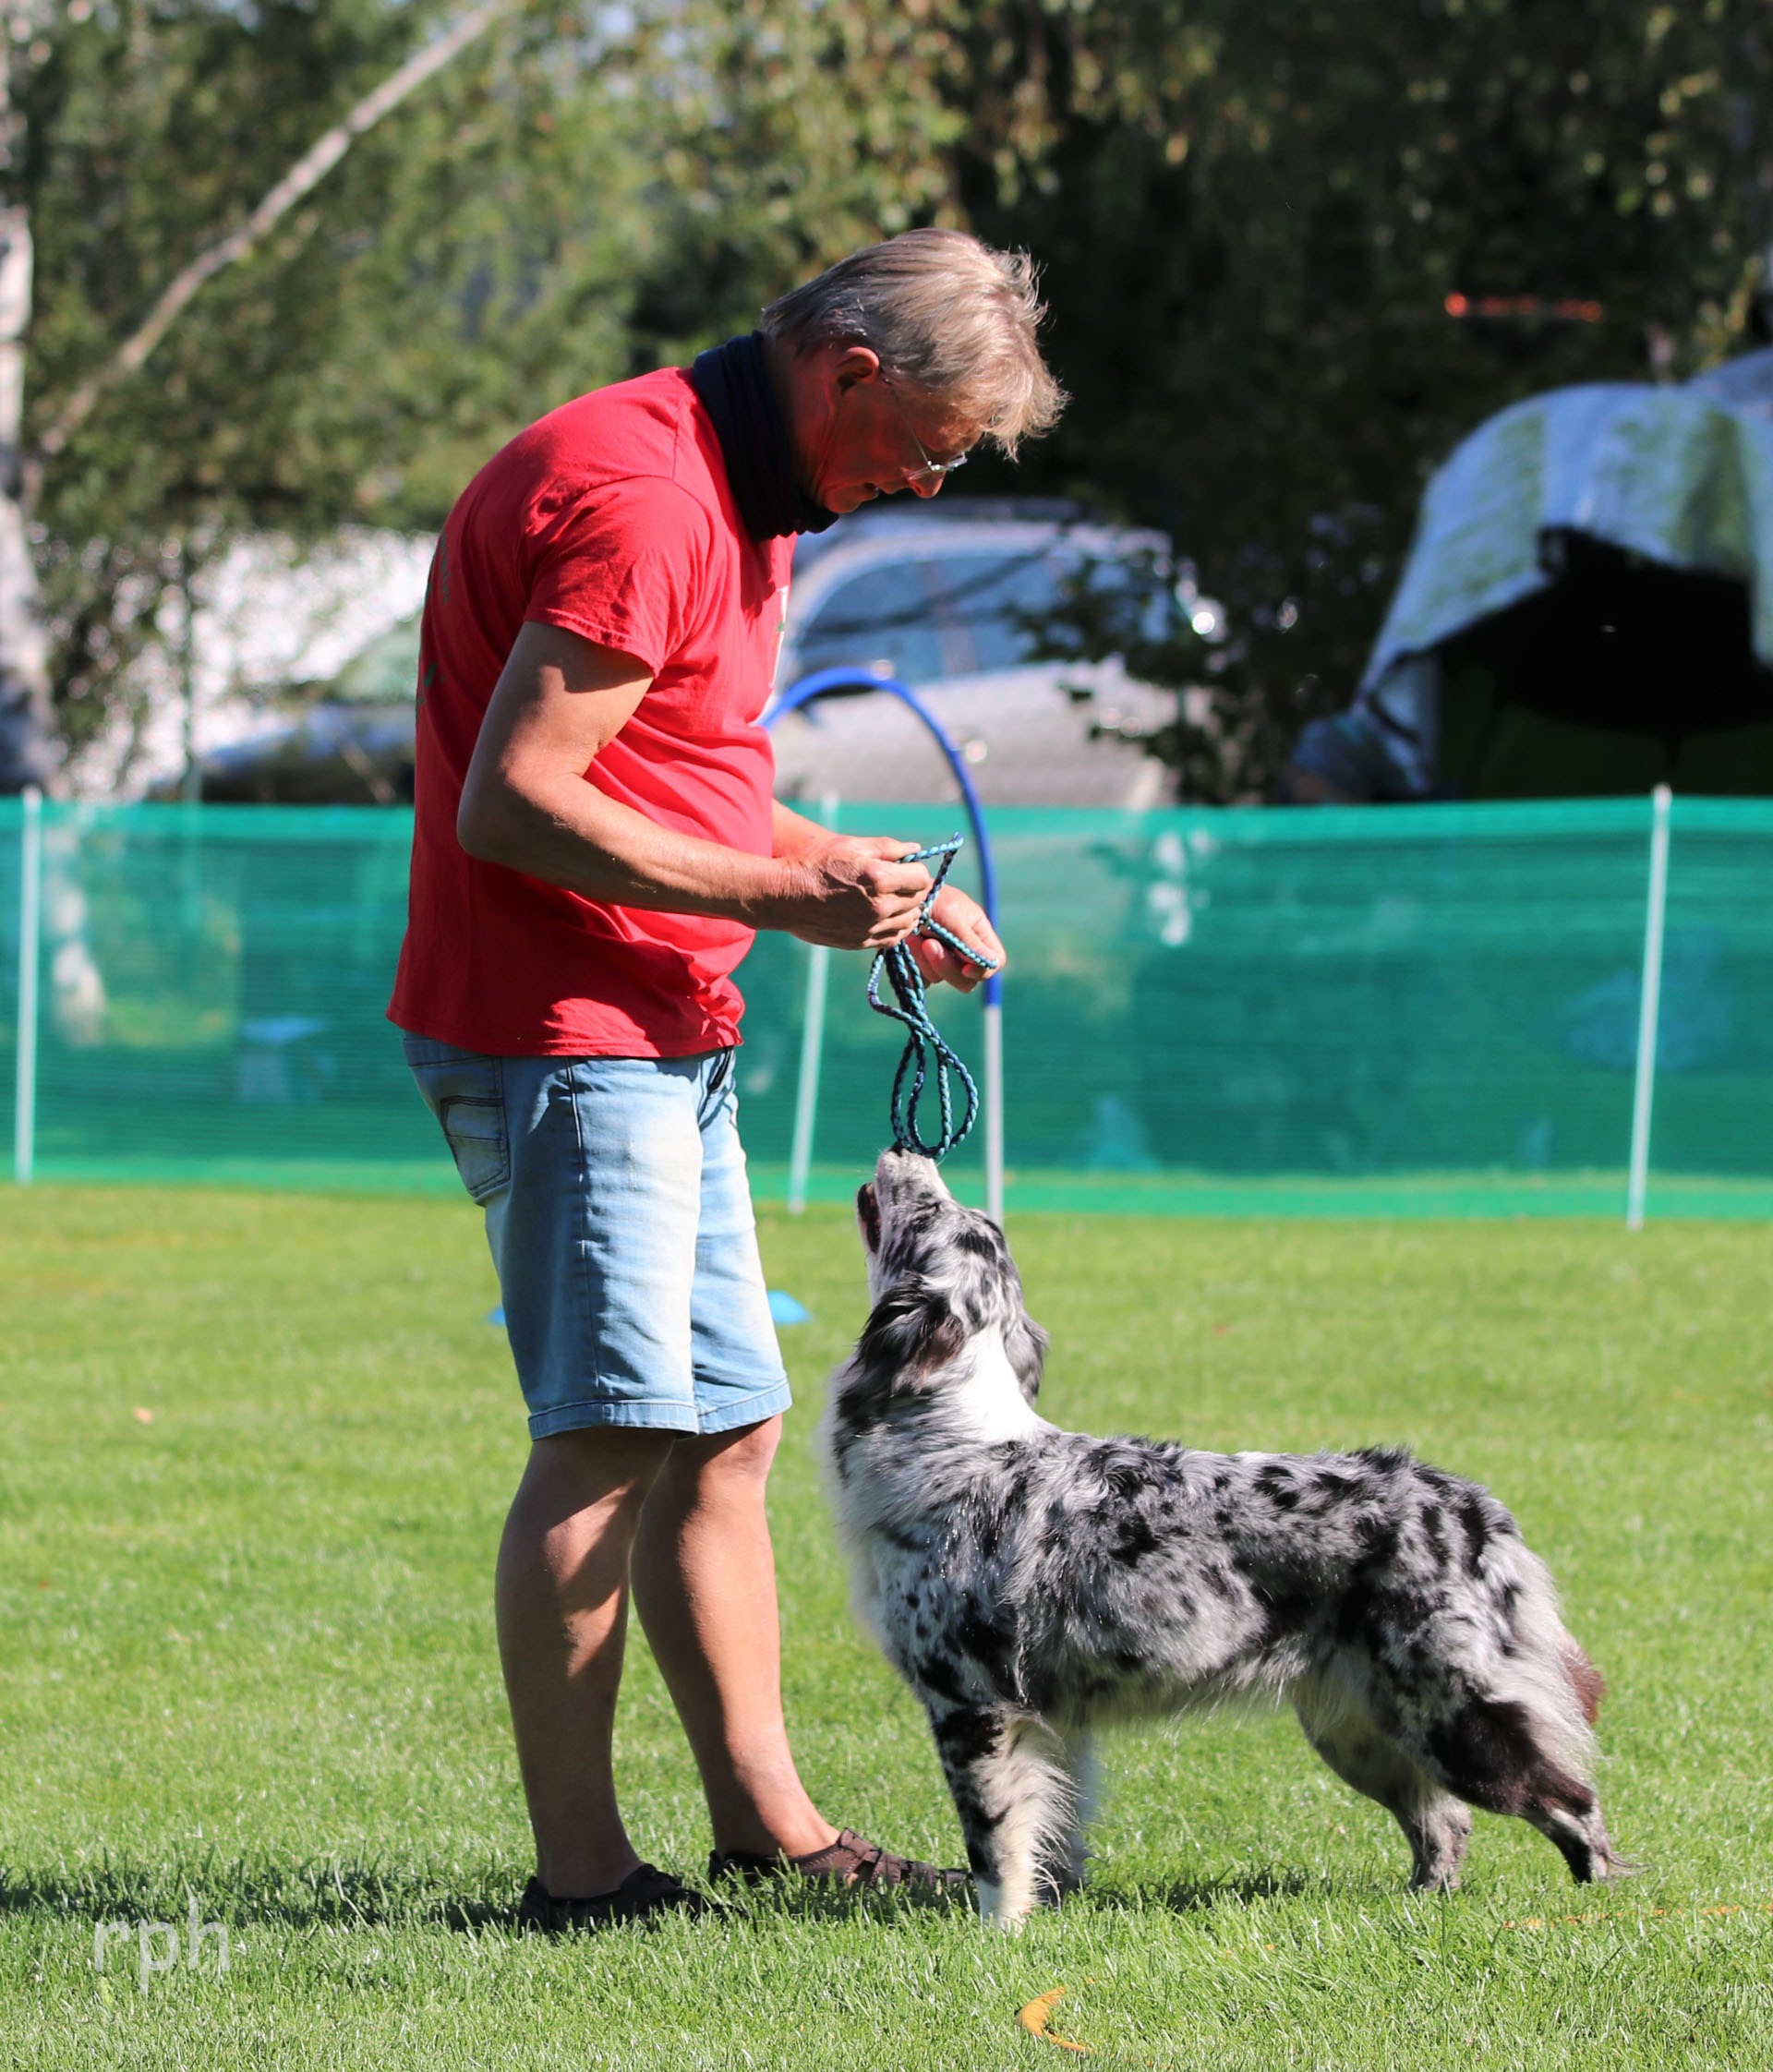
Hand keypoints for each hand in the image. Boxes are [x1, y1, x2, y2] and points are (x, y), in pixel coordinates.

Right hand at [771, 835, 932, 950]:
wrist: (785, 896)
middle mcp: (880, 906)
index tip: (906, 868)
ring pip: (909, 922)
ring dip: (907, 910)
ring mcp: (870, 927)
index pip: (922, 878)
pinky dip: (895, 927)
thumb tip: (916, 850)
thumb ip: (888, 847)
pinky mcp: (860, 942)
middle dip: (912, 889)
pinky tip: (885, 916)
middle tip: (899, 882)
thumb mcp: (851, 845)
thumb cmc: (816, 864)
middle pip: (918, 900)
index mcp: (880, 878)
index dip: (916, 870)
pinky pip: (892, 939)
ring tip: (893, 899)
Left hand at [910, 884, 1004, 992]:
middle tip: (928, 944)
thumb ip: (970, 941)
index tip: (965, 968)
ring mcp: (942, 960)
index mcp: (979, 934)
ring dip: (924, 960)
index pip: (995, 962)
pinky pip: (921, 980)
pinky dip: (914, 966)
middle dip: (946, 967)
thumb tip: (993, 962)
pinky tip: (908, 947)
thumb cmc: (933, 898)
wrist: (902, 897)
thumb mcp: (953, 915)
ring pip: (940, 979)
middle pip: (967, 980)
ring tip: (915, 937)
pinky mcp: (922, 965)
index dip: (983, 969)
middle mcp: (963, 951)